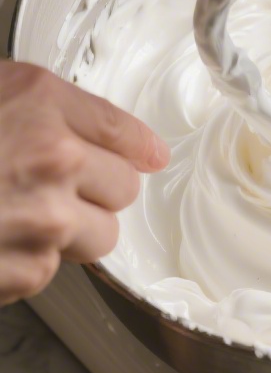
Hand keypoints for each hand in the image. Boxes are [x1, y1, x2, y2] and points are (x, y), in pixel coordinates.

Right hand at [0, 62, 168, 305]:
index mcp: (38, 102)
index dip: (136, 146)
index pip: (119, 127)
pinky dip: (26, 265)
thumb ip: (27, 110)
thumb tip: (59, 127)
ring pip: (101, 235)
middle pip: (123, 185)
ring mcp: (48, 218)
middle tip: (52, 191)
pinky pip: (50, 270)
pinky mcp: (30, 270)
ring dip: (71, 234)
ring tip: (19, 220)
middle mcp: (55, 157)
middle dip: (97, 192)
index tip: (149, 155)